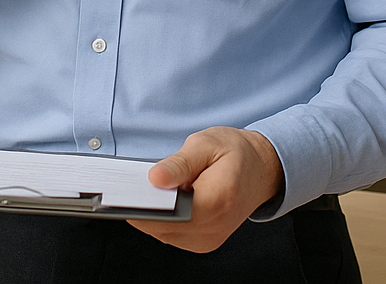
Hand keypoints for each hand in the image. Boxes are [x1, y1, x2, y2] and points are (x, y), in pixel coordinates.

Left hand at [127, 127, 284, 253]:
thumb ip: (179, 163)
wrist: (262, 169)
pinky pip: (172, 235)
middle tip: (126, 186)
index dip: (141, 206)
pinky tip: (159, 201)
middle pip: (162, 227)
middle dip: (142, 208)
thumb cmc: (236, 152)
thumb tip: (154, 179)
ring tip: (143, 190)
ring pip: (164, 234)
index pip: (169, 214)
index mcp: (217, 199)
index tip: (122, 192)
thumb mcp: (206, 144)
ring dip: (151, 214)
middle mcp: (215, 226)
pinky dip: (162, 220)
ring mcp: (210, 239)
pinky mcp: (204, 242)